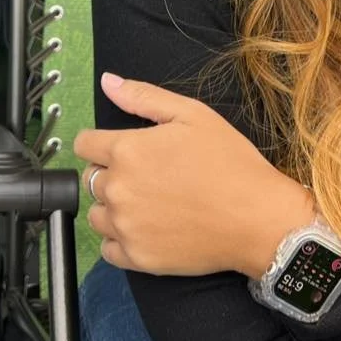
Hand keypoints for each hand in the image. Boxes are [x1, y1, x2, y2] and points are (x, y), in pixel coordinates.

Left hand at [73, 73, 314, 277]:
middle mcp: (117, 190)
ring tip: (151, 201)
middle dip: (112, 172)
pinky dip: (122, 238)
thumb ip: (145, 97)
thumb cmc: (230, 162)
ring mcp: (124, 227)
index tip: (124, 147)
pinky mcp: (135, 258)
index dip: (102, 142)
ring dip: (114, 206)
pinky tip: (151, 226)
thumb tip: (108, 81)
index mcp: (127, 151)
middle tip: (150, 173)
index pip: (84, 144)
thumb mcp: (194, 115)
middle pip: (89, 178)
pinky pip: (108, 248)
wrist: (256, 217)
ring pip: (97, 213)